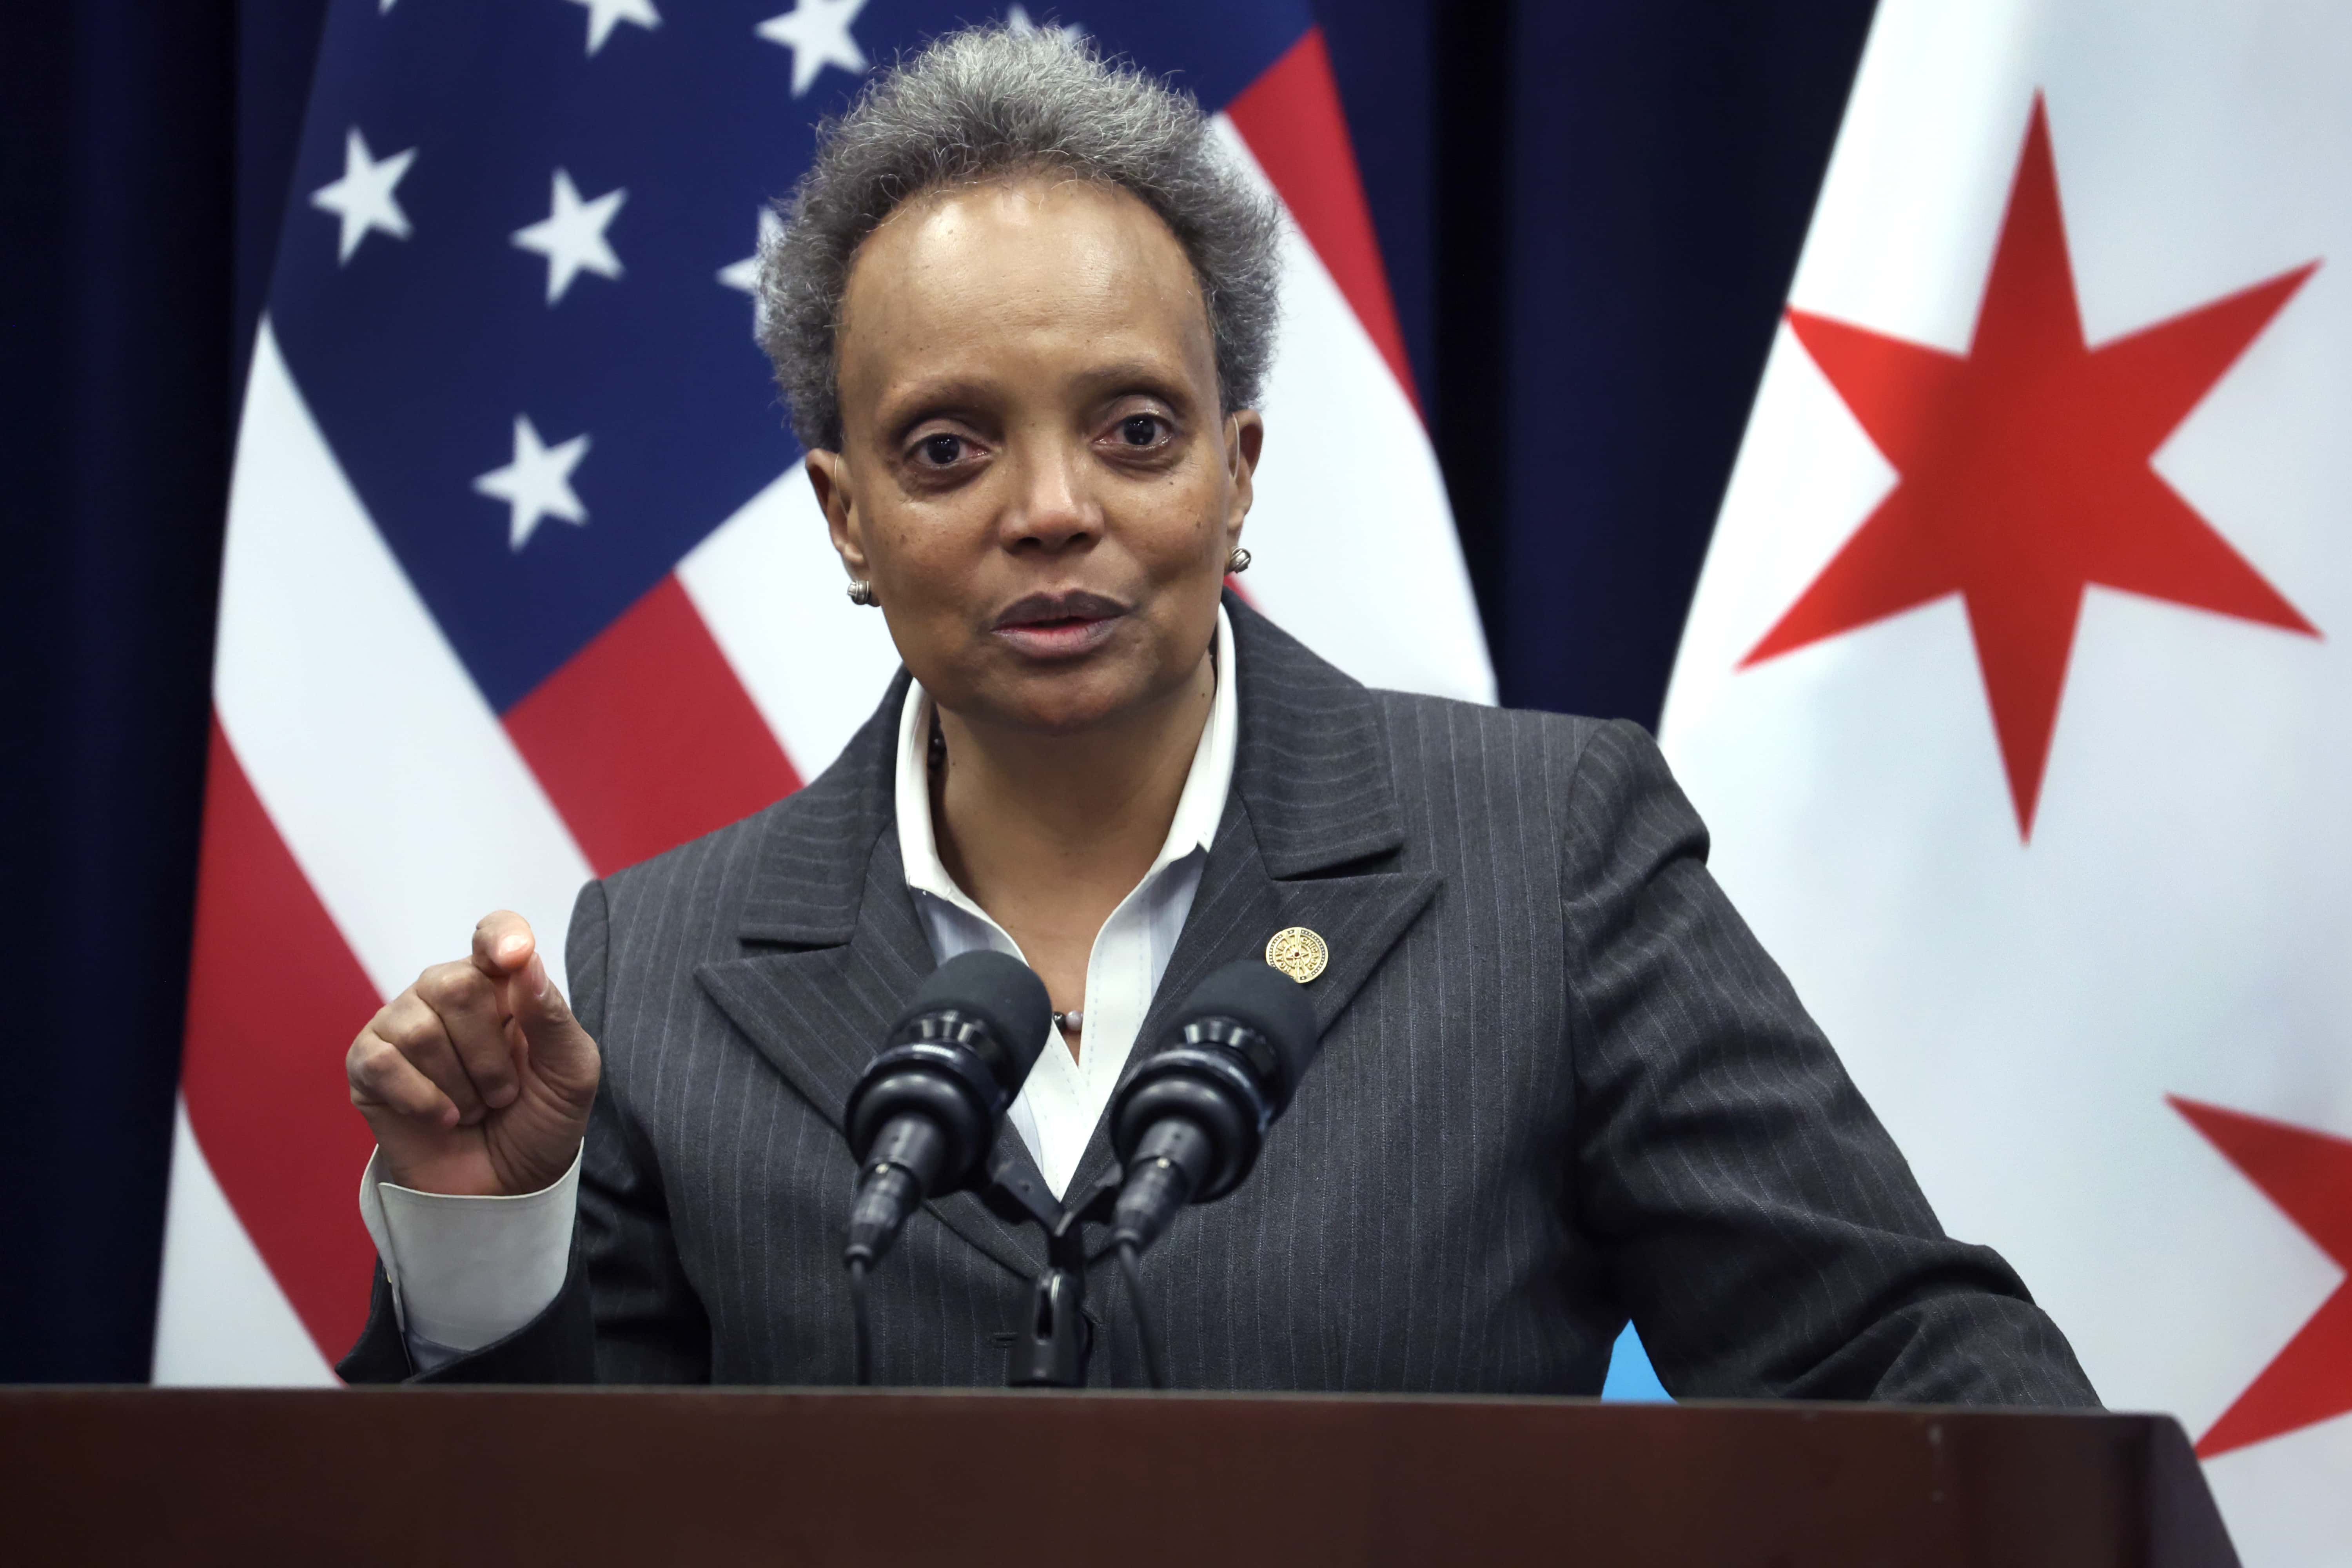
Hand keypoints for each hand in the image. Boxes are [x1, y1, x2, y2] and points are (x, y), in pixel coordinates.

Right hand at [346, 911, 600, 1195]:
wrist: (505, 1188)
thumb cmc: (539, 1122)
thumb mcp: (570, 1074)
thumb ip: (551, 1017)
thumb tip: (524, 963)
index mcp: (502, 984)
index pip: (495, 934)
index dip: (501, 938)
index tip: (513, 956)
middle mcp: (446, 993)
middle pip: (457, 986)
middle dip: (490, 1055)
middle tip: (504, 1093)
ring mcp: (401, 1025)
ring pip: (420, 1031)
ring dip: (461, 1086)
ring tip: (474, 1108)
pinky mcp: (367, 1064)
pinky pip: (385, 1063)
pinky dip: (424, 1100)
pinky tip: (445, 1119)